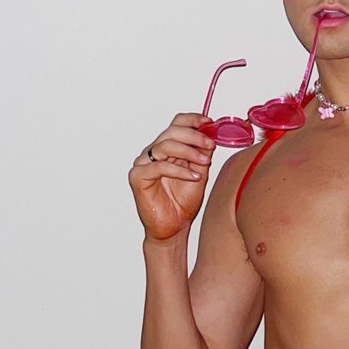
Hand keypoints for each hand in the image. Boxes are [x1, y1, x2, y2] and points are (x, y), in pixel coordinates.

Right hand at [129, 113, 215, 240]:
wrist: (173, 227)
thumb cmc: (182, 203)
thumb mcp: (199, 174)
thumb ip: (201, 155)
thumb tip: (210, 135)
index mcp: (166, 149)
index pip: (176, 124)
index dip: (192, 120)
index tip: (208, 123)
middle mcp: (152, 153)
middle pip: (171, 132)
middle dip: (193, 136)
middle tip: (210, 144)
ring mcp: (143, 164)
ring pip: (165, 146)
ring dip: (189, 152)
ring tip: (205, 161)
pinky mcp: (138, 177)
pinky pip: (159, 167)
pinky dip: (180, 170)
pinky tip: (194, 177)